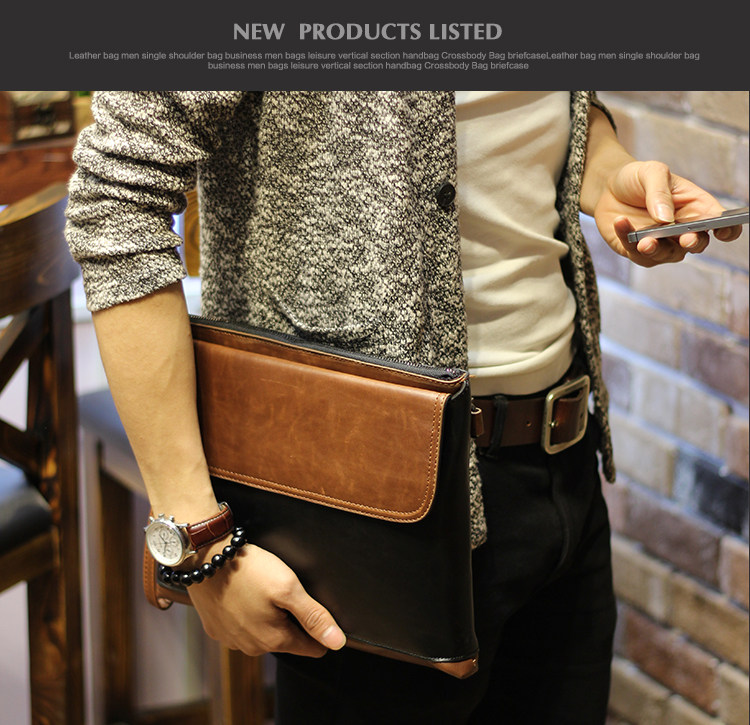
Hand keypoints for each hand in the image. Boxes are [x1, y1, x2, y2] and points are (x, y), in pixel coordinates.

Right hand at [187, 542, 346, 657]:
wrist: (204, 557)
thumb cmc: (248, 570)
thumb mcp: (288, 588)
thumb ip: (314, 616)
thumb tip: (337, 641)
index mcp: (274, 640)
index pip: (312, 647)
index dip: (319, 628)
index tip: (314, 607)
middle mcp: (252, 647)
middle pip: (287, 639)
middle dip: (291, 619)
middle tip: (285, 590)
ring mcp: (231, 640)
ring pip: (263, 633)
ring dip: (268, 616)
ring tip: (263, 589)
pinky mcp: (216, 628)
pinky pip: (241, 626)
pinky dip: (246, 612)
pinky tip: (245, 593)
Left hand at [593, 160, 741, 266]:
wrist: (607, 188)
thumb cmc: (637, 178)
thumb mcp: (651, 173)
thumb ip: (660, 192)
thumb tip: (666, 219)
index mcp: (696, 207)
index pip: (720, 222)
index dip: (728, 229)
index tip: (723, 230)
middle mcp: (683, 229)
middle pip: (697, 244)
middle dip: (693, 243)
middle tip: (686, 239)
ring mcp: (662, 243)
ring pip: (668, 255)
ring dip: (657, 249)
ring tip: (644, 241)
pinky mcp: (638, 251)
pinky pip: (636, 253)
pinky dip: (628, 239)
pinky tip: (620, 222)